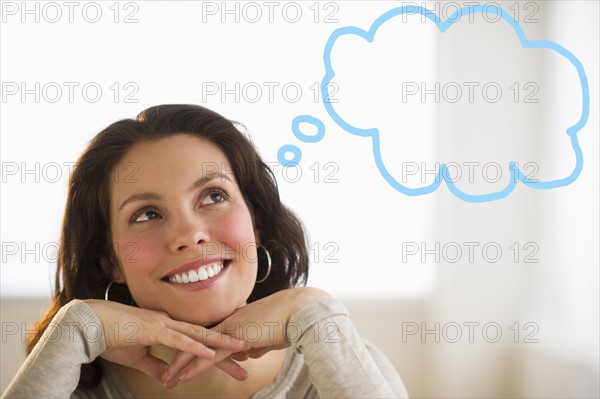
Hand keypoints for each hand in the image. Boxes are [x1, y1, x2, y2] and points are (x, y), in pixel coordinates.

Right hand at [84, 300, 245, 383]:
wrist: (88, 325)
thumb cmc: (111, 338)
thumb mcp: (137, 357)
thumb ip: (156, 365)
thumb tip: (170, 377)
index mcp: (168, 325)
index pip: (198, 338)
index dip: (218, 345)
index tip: (237, 354)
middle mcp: (170, 322)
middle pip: (206, 335)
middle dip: (228, 346)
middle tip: (250, 356)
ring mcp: (163, 323)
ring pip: (199, 335)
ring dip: (221, 344)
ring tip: (242, 351)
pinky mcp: (153, 330)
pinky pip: (179, 340)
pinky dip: (196, 347)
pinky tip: (211, 353)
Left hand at [162, 287, 330, 386]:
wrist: (299, 310)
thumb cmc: (288, 321)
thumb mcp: (268, 336)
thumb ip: (256, 344)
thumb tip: (249, 353)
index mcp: (236, 319)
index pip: (207, 335)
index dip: (192, 347)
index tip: (179, 357)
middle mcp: (229, 322)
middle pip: (196, 340)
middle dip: (179, 356)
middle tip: (164, 369)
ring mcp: (231, 328)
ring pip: (198, 348)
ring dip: (180, 364)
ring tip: (166, 378)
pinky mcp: (236, 337)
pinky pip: (211, 354)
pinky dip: (195, 366)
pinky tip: (183, 375)